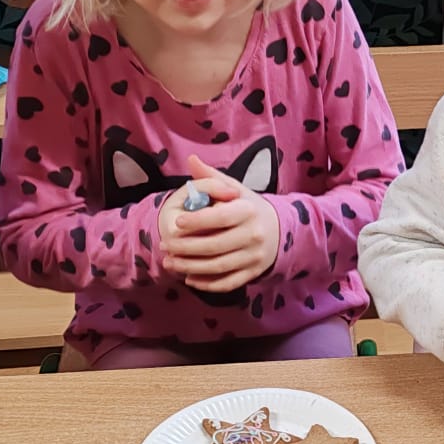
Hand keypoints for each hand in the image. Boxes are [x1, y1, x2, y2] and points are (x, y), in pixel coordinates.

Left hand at [159, 154, 279, 292]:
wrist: (279, 230)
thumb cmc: (248, 207)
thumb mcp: (235, 189)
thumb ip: (212, 177)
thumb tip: (191, 159)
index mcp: (249, 210)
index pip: (220, 217)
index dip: (197, 220)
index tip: (176, 222)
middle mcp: (254, 234)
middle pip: (215, 245)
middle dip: (186, 248)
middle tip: (165, 246)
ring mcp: (255, 256)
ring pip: (219, 266)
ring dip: (191, 267)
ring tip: (170, 263)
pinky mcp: (253, 272)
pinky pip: (228, 282)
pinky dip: (207, 283)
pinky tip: (189, 278)